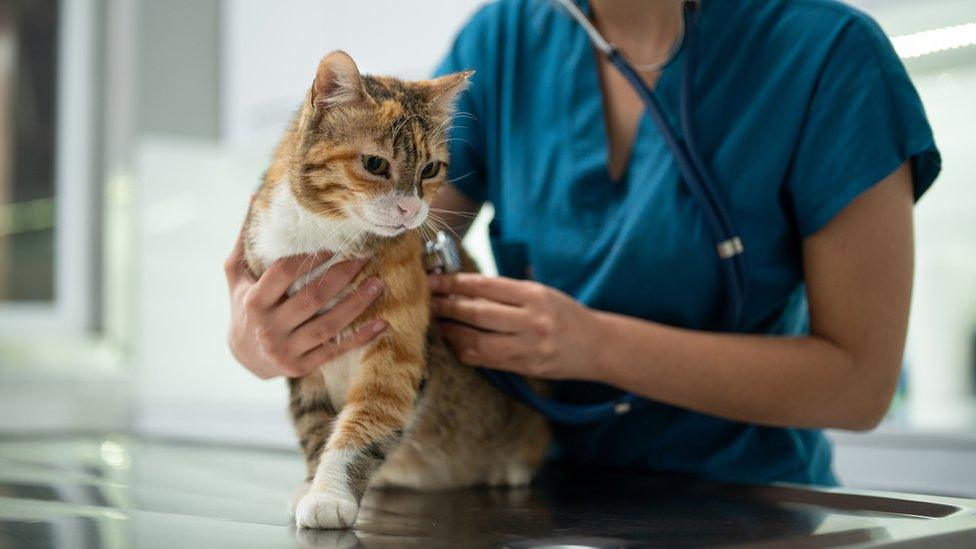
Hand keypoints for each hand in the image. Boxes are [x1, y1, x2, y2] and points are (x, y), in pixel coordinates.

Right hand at [224, 230, 385, 378]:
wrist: (243, 356)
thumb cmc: (244, 305)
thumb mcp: (236, 275)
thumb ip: (245, 240)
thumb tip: (253, 196)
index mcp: (254, 301)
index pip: (284, 274)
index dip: (309, 258)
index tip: (333, 244)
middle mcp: (268, 328)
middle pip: (311, 298)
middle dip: (342, 277)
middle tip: (366, 258)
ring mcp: (285, 350)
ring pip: (328, 325)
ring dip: (357, 305)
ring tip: (378, 284)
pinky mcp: (301, 367)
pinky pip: (335, 350)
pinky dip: (360, 338)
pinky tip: (382, 324)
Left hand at [430, 273, 604, 380]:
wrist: (597, 346)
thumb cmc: (565, 315)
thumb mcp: (542, 293)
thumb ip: (507, 292)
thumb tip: (464, 288)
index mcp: (535, 296)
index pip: (487, 286)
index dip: (456, 284)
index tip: (435, 281)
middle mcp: (532, 321)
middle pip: (478, 314)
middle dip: (448, 307)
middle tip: (428, 302)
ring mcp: (528, 347)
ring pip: (477, 342)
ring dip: (452, 333)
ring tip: (438, 324)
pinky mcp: (525, 367)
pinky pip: (485, 360)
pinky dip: (465, 351)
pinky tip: (455, 342)